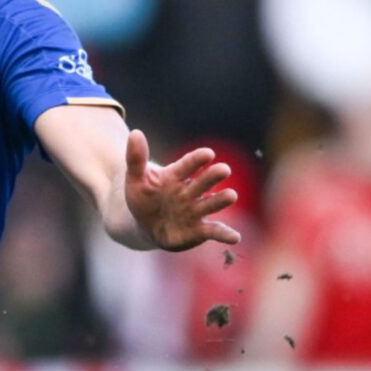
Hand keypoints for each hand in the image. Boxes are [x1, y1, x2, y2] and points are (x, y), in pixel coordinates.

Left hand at [124, 130, 240, 251]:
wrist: (144, 224)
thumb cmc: (143, 198)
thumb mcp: (135, 180)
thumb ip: (136, 158)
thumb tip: (135, 133)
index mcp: (177, 175)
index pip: (188, 164)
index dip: (197, 159)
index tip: (207, 154)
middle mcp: (191, 191)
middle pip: (204, 181)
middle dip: (213, 176)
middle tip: (223, 170)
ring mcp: (196, 210)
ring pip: (212, 203)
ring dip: (221, 200)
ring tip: (231, 195)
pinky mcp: (198, 229)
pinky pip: (213, 231)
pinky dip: (225, 234)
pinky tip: (235, 237)